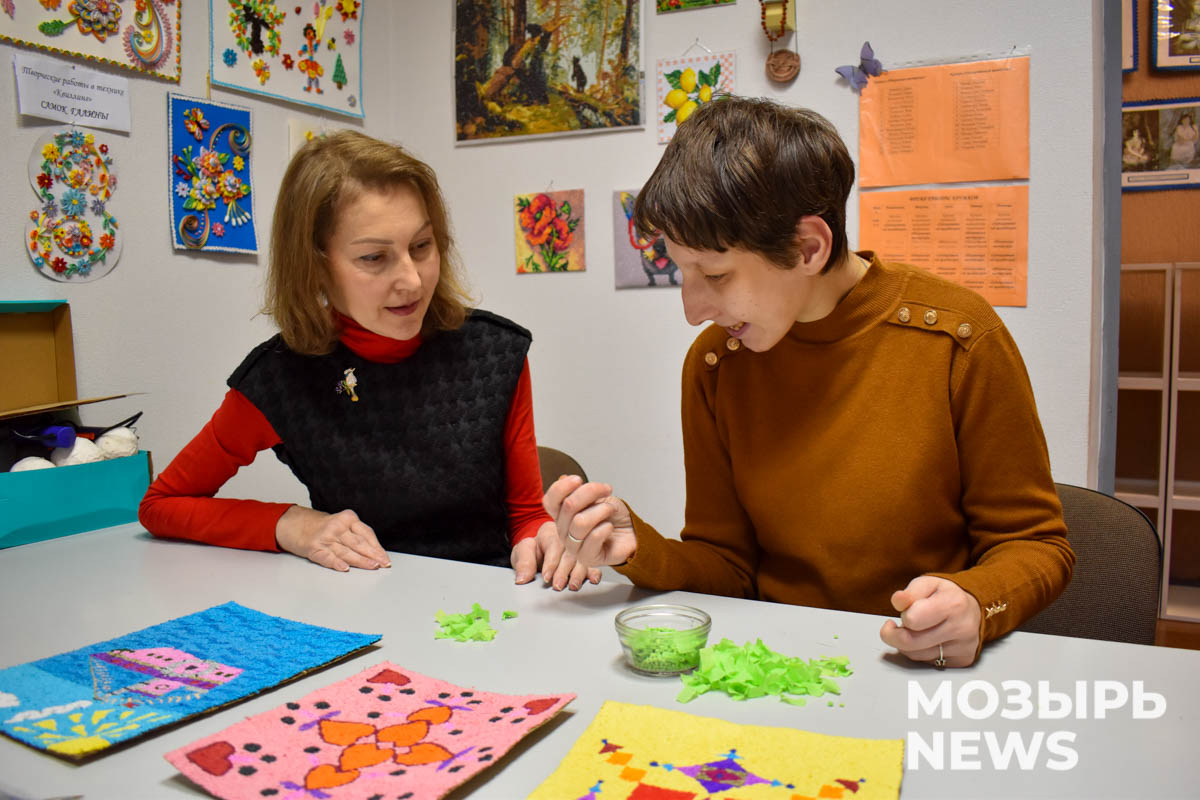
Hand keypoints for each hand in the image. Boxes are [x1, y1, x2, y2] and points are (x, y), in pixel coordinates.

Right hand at [275, 506, 390, 571]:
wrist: (296, 524)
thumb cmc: (325, 528)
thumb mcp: (343, 524)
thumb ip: (358, 535)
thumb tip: (377, 553)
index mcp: (348, 518)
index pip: (367, 534)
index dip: (377, 547)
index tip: (385, 557)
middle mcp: (337, 527)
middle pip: (358, 543)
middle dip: (372, 555)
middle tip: (383, 563)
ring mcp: (325, 537)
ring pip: (346, 551)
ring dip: (361, 560)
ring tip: (372, 566)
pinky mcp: (314, 548)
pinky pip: (327, 557)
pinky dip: (336, 563)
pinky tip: (345, 567)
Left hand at [510, 521, 600, 589]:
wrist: (538, 554)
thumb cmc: (531, 552)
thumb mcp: (521, 553)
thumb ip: (523, 562)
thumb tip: (522, 578)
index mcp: (550, 532)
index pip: (554, 545)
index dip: (551, 562)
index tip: (546, 577)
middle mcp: (566, 538)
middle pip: (569, 553)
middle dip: (564, 571)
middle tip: (558, 585)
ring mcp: (578, 547)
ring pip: (582, 558)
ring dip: (578, 573)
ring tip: (573, 586)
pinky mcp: (586, 558)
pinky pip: (593, 563)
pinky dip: (594, 572)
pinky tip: (593, 579)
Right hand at [541, 475, 636, 589]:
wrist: (632, 532)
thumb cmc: (614, 515)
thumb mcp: (598, 496)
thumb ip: (580, 490)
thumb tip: (564, 479)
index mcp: (562, 515)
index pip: (550, 501)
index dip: (562, 487)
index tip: (578, 480)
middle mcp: (564, 531)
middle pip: (569, 506)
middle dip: (591, 492)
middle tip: (606, 490)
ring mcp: (574, 546)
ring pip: (580, 522)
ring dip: (601, 510)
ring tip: (610, 511)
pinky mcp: (587, 558)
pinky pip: (594, 536)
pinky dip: (606, 527)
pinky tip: (609, 527)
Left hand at [879, 575, 981, 667]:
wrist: (974, 610)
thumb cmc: (948, 596)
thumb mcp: (928, 583)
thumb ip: (910, 592)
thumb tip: (897, 601)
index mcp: (953, 604)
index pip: (913, 620)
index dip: (903, 616)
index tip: (904, 612)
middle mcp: (962, 628)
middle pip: (910, 642)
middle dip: (895, 634)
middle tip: (895, 626)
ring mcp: (964, 647)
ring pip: (916, 655)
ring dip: (906, 644)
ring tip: (915, 630)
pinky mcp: (962, 661)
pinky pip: (927, 662)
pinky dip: (919, 652)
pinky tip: (925, 641)